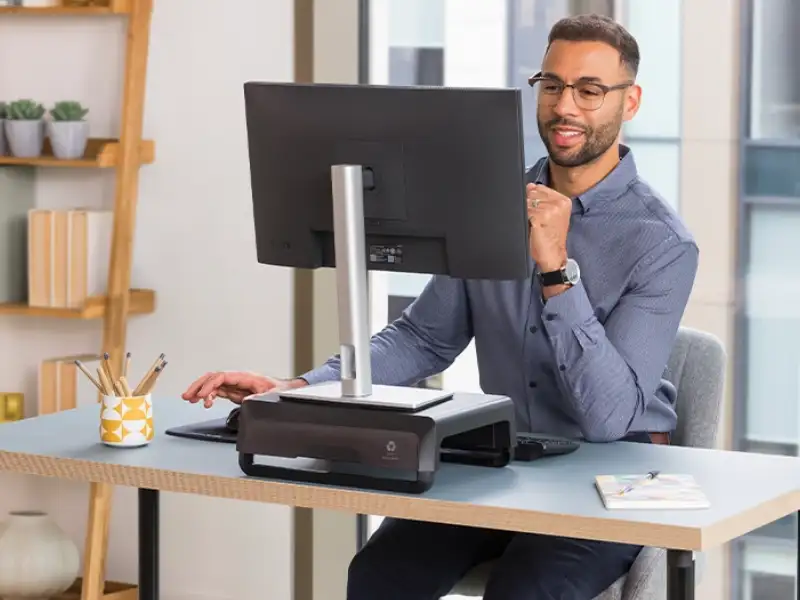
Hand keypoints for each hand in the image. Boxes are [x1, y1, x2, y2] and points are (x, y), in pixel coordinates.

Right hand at [181, 371, 306, 407]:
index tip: (203, 396)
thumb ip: (259, 397)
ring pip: (214, 384)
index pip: (222, 377)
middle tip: (187, 395)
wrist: (286, 390)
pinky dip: (209, 396)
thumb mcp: (272, 394)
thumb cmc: (280, 390)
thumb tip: (246, 400)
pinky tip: (204, 402)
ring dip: (201, 390)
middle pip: (214, 377)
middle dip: (199, 385)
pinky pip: (219, 391)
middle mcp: (238, 379)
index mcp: (245, 377)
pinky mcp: (236, 391)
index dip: (211, 385)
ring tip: (190, 398)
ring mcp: (236, 384)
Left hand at [526, 183, 570, 270]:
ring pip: (526, 202)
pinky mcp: (541, 216)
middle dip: (528, 205)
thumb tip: (530, 186)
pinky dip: (524, 219)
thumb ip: (542, 199)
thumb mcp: (551, 215)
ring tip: (534, 224)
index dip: (531, 197)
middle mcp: (559, 203)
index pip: (539, 188)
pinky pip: (524, 212)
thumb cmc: (551, 237)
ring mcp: (551, 209)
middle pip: (532, 194)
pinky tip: (531, 227)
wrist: (553, 255)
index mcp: (563, 200)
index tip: (534, 209)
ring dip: (525, 213)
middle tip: (534, 219)